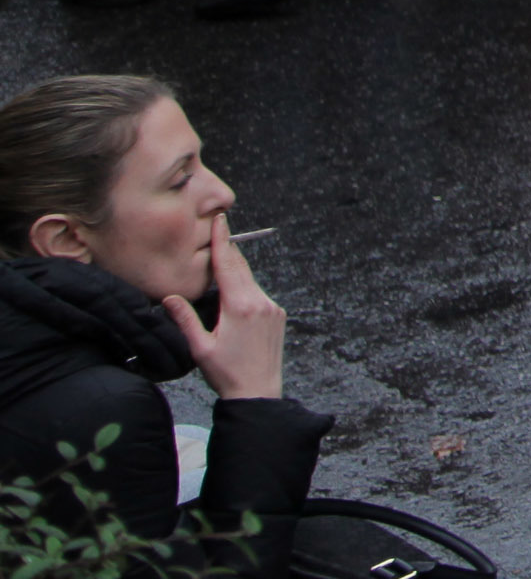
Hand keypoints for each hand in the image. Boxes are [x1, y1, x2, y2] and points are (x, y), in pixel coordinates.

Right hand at [166, 225, 282, 403]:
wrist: (258, 393)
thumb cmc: (226, 373)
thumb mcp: (200, 348)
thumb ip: (185, 319)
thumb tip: (169, 297)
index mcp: (240, 306)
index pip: (228, 265)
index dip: (222, 241)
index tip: (221, 219)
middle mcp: (260, 301)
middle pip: (241, 268)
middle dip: (228, 252)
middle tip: (218, 232)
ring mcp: (272, 307)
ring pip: (250, 281)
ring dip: (235, 273)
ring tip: (219, 267)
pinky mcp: (277, 315)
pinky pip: (258, 294)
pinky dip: (244, 289)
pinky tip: (232, 297)